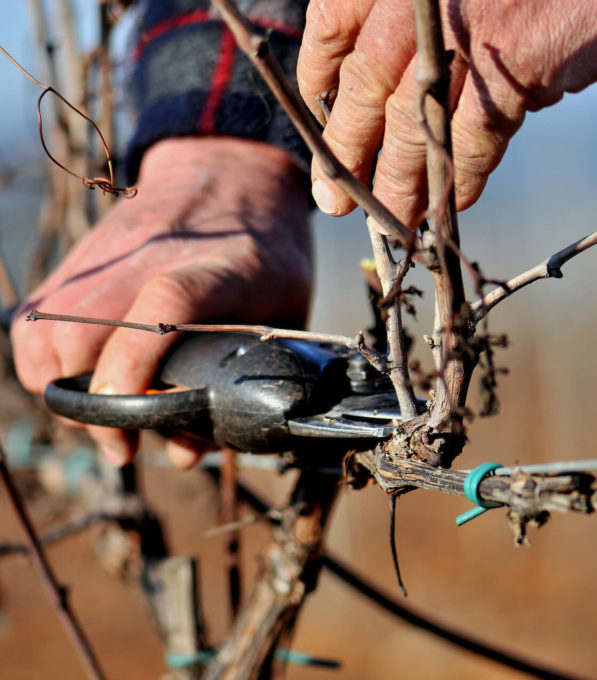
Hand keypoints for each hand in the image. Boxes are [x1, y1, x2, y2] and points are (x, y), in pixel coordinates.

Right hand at [11, 137, 310, 467]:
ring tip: (109, 415)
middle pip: (78, 333)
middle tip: (130, 439)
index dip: (138, 364)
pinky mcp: (73, 266)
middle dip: (97, 409)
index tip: (133, 424)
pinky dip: (47, 367)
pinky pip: (33, 329)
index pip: (168, 302)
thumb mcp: (289, 307)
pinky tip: (87, 381)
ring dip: (68, 392)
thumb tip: (192, 449)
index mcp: (223, 265)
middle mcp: (148, 257)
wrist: (228, 173)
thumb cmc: (266, 253)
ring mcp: (103, 259)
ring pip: (43, 339)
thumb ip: (249, 372)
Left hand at [298, 0, 596, 225]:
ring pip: (414, 121)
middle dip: (346, 148)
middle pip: (364, 84)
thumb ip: (439, 12)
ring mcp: (466, 30)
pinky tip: (454, 205)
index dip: (319, 74)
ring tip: (392, 222)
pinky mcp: (517, 66)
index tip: (319, 112)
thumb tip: (407, 72)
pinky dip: (462, 177)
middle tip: (334, 198)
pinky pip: (476, 138)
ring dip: (399, 181)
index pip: (335, 23)